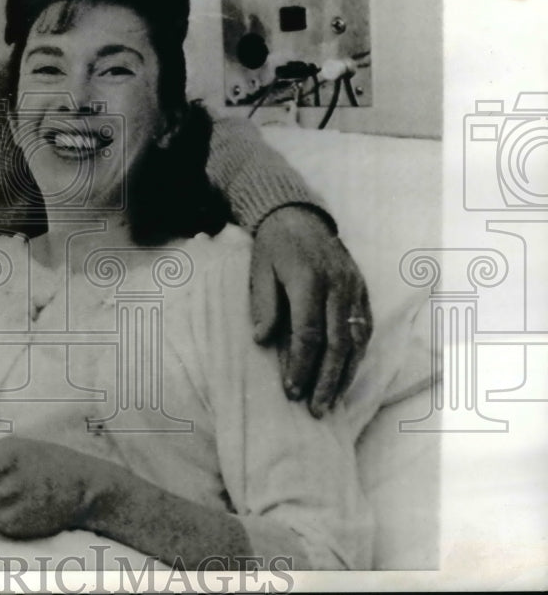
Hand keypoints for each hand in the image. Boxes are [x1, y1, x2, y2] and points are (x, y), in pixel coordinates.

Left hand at [250, 206, 371, 416]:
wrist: (298, 215)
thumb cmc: (273, 246)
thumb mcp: (259, 270)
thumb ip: (264, 305)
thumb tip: (262, 340)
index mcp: (309, 280)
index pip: (308, 333)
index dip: (300, 365)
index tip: (291, 391)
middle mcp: (338, 285)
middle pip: (337, 343)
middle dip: (326, 380)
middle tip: (315, 409)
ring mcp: (355, 287)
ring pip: (356, 339)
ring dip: (345, 374)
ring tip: (331, 401)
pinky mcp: (362, 289)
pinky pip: (365, 328)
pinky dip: (357, 355)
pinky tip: (346, 375)